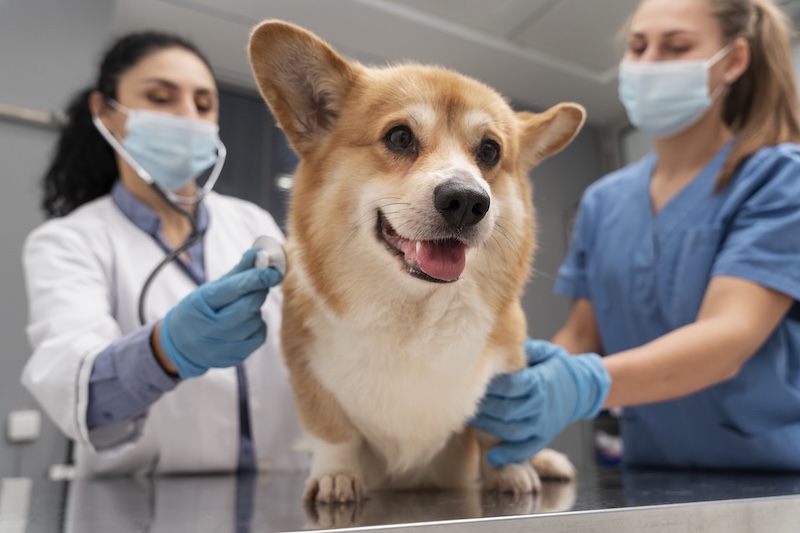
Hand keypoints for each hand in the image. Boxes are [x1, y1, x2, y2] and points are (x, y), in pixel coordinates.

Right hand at [158, 248, 282, 377]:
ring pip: (255, 320)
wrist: (180, 345)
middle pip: (249, 305)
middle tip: (260, 283)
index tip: (272, 271)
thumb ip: (237, 272)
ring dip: (256, 309)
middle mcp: (211, 326)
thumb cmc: (197, 310)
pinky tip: (245, 322)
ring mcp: (222, 344)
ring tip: (243, 307)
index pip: (235, 288)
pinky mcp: (234, 357)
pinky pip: (259, 336)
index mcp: (203, 302)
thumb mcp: (209, 288)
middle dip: (259, 291)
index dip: (257, 278)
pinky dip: (257, 326)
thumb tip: (259, 253)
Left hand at [471, 339, 610, 465]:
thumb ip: (525, 347)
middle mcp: (541, 405)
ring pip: (512, 430)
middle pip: (507, 410)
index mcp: (540, 381)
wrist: (582, 389)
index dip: (492, 385)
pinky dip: (509, 455)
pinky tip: (492, 457)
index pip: (512, 385)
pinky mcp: (544, 436)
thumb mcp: (545, 351)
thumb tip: (502, 338)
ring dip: (489, 428)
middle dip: (485, 407)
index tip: (475, 380)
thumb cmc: (557, 367)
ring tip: (472, 420)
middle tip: (465, 401)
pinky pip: (526, 449)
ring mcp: (543, 423)